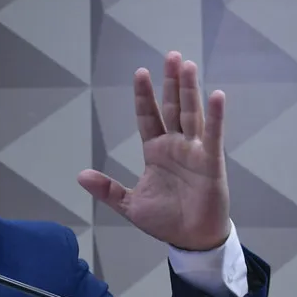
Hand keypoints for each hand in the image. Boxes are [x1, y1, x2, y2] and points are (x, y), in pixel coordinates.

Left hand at [78, 51, 229, 251]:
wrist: (190, 240)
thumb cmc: (165, 220)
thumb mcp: (129, 204)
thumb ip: (107, 189)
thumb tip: (80, 175)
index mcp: (156, 152)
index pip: (148, 117)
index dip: (144, 96)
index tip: (140, 72)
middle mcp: (176, 146)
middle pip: (172, 107)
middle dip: (171, 83)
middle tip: (171, 56)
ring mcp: (194, 152)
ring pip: (191, 114)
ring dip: (190, 90)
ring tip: (187, 65)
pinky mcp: (211, 163)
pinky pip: (212, 136)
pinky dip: (215, 116)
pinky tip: (216, 95)